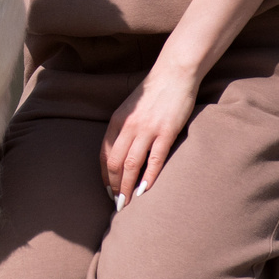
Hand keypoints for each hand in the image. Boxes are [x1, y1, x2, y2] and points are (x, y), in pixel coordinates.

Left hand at [100, 63, 198, 206]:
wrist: (174, 74)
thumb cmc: (153, 92)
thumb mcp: (130, 108)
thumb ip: (123, 128)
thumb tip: (120, 151)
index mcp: (117, 121)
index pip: (105, 154)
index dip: (104, 175)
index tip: (108, 190)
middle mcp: (128, 127)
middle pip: (115, 163)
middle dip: (115, 187)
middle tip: (117, 204)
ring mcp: (147, 130)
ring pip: (132, 165)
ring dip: (128, 187)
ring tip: (128, 204)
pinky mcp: (166, 132)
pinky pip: (154, 159)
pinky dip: (149, 177)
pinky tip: (146, 191)